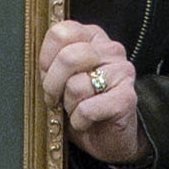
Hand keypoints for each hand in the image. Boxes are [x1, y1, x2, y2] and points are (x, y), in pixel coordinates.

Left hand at [39, 19, 148, 168]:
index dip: (46, 59)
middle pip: (68, 57)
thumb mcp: (61, 79)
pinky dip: (79, 121)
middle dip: (52, 85)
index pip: (61, 33)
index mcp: (93, 36)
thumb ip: (51, 63)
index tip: (47, 75)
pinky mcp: (127, 98)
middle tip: (55, 99)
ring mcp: (123, 72)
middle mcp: (111, 49)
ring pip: (76, 85)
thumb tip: (40, 66)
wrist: (108, 136)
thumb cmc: (81, 103)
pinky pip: (87, 109)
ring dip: (68, 106)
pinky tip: (86, 121)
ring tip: (76, 109)